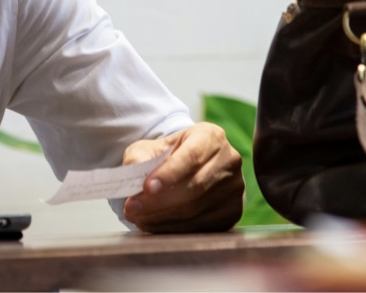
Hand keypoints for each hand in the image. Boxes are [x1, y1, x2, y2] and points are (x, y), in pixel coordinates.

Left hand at [121, 121, 243, 232]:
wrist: (188, 169)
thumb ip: (139, 158)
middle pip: (194, 187)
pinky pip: (201, 227)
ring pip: (196, 210)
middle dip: (158, 202)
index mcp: (211, 137)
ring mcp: (234, 189)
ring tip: (137, 217)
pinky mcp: (233, 213)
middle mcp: (229, 161)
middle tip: (131, 209)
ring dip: (162, 218)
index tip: (147, 188)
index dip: (169, 174)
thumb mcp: (149, 148)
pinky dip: (173, 229)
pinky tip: (153, 225)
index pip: (192, 156)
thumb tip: (133, 177)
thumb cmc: (167, 156)